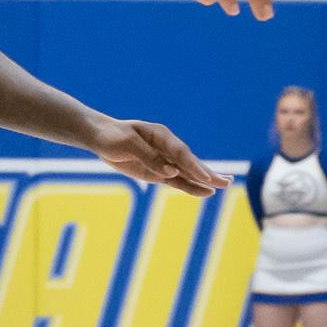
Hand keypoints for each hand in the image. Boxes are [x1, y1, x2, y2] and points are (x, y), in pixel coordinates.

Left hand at [88, 118, 229, 196]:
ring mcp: (164, 160)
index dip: (193, 165)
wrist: (100, 137)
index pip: (180, 152)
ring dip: (206, 180)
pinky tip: (206, 192)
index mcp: (161, 135)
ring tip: (226, 185)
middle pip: (190, 162)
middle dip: (208, 173)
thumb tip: (171, 172)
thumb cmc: (111, 136)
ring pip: (188, 172)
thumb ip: (149, 157)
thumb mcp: (127, 144)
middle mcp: (167, 148)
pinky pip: (178, 181)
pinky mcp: (159, 172)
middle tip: (227, 182)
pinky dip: (191, 187)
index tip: (204, 177)